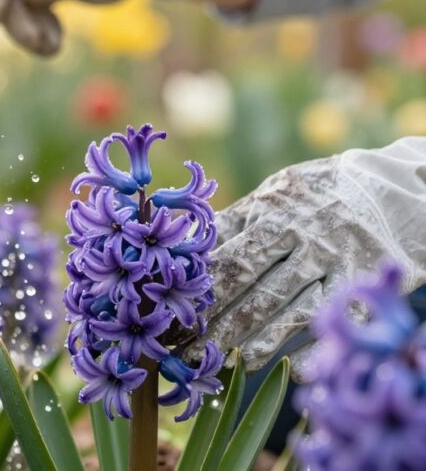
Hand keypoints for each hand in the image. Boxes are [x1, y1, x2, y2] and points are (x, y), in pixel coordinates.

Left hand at [182, 138, 425, 379]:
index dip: (188, 281)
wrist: (395, 187)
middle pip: (242, 279)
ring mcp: (331, 257)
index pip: (221, 248)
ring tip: (205, 360)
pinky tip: (267, 366)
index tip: (160, 306)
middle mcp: (298, 230)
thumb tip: (184, 247)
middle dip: (205, 315)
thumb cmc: (318, 195)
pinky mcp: (359, 281)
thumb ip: (236, 221)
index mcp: (269, 205)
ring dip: (239, 338)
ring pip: (278, 306)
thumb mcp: (276, 193)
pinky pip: (322, 319)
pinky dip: (297, 346)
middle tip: (174, 345)